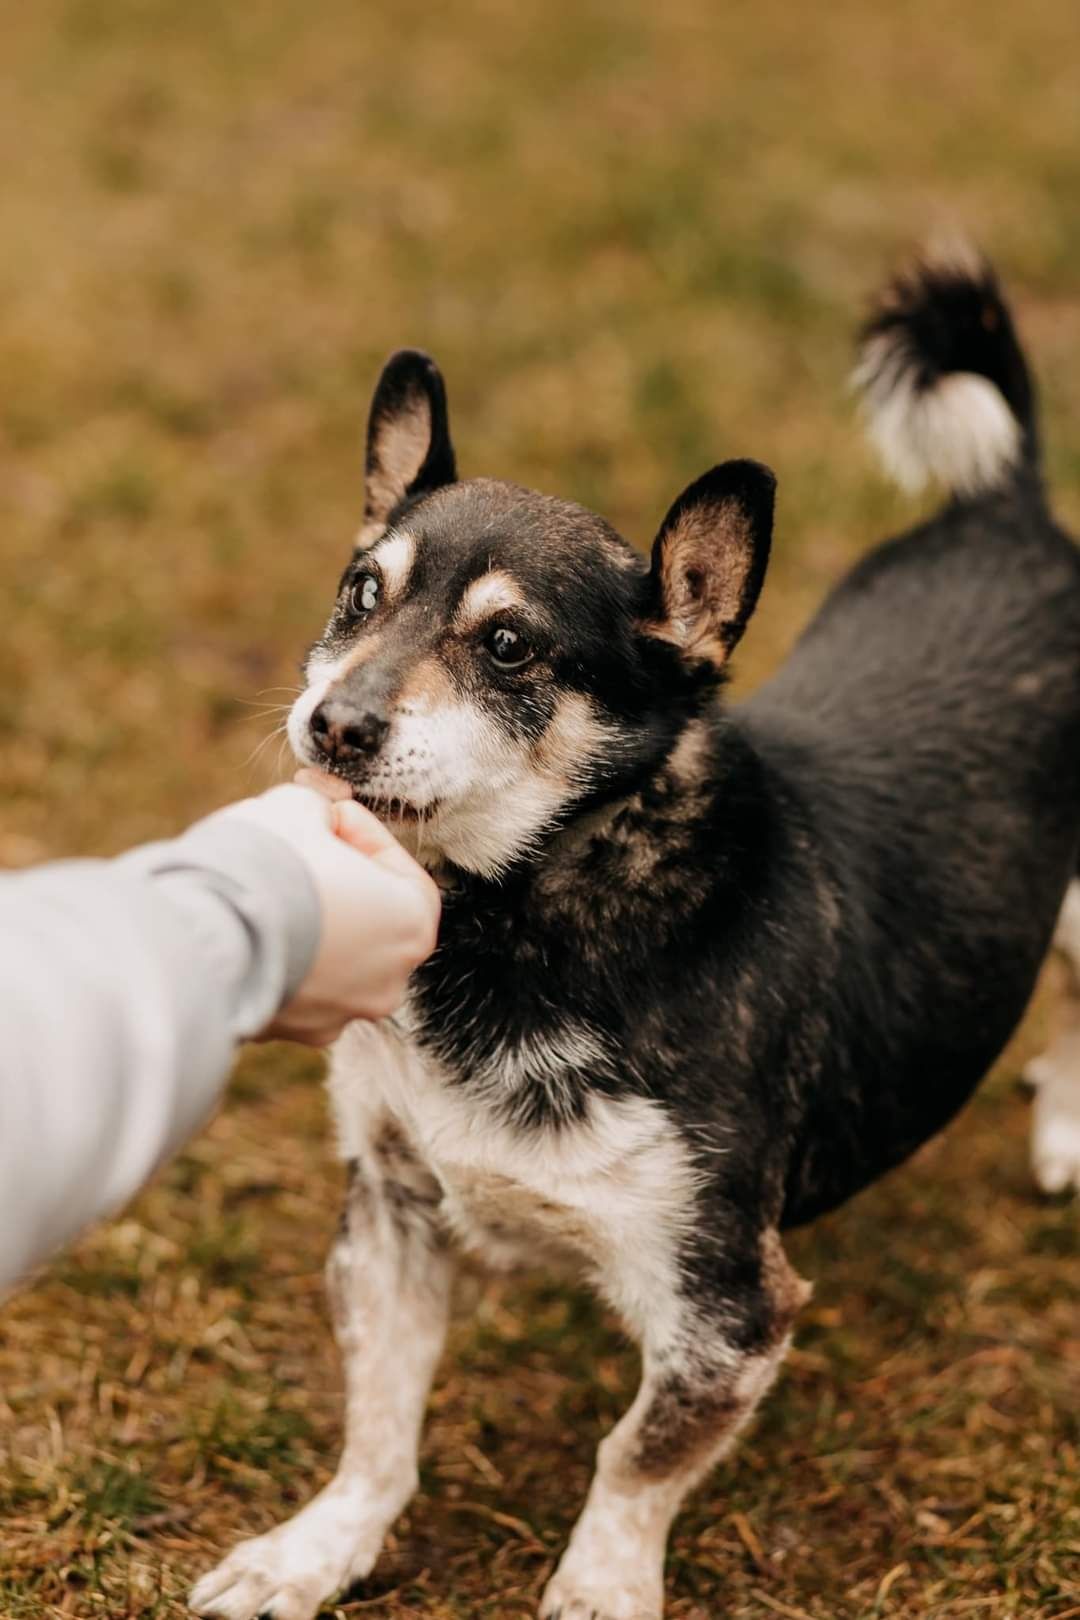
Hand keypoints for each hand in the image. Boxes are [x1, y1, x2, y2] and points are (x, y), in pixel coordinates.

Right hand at [217, 782, 439, 1044]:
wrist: (204, 936)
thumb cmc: (268, 865)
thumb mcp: (298, 806)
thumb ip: (319, 810)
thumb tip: (313, 819)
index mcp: (412, 928)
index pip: (400, 872)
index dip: (362, 833)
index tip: (328, 815)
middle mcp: (386, 983)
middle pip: (364, 918)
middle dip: (331, 879)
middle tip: (295, 847)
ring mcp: (335, 1015)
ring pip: (324, 955)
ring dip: (299, 918)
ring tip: (260, 883)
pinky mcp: (284, 1031)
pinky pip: (284, 982)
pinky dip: (270, 954)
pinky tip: (241, 922)